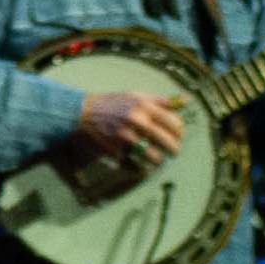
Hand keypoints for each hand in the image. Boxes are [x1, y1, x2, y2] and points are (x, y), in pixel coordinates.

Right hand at [57, 86, 185, 190]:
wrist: (80, 113)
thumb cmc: (110, 104)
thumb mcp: (135, 95)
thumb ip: (160, 100)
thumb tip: (184, 100)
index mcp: (145, 107)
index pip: (175, 124)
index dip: (179, 132)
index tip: (177, 136)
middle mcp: (138, 122)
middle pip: (169, 143)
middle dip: (174, 150)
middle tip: (173, 151)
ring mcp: (126, 138)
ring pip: (154, 157)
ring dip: (158, 160)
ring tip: (156, 159)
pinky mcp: (116, 150)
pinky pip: (135, 165)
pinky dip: (141, 168)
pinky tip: (141, 166)